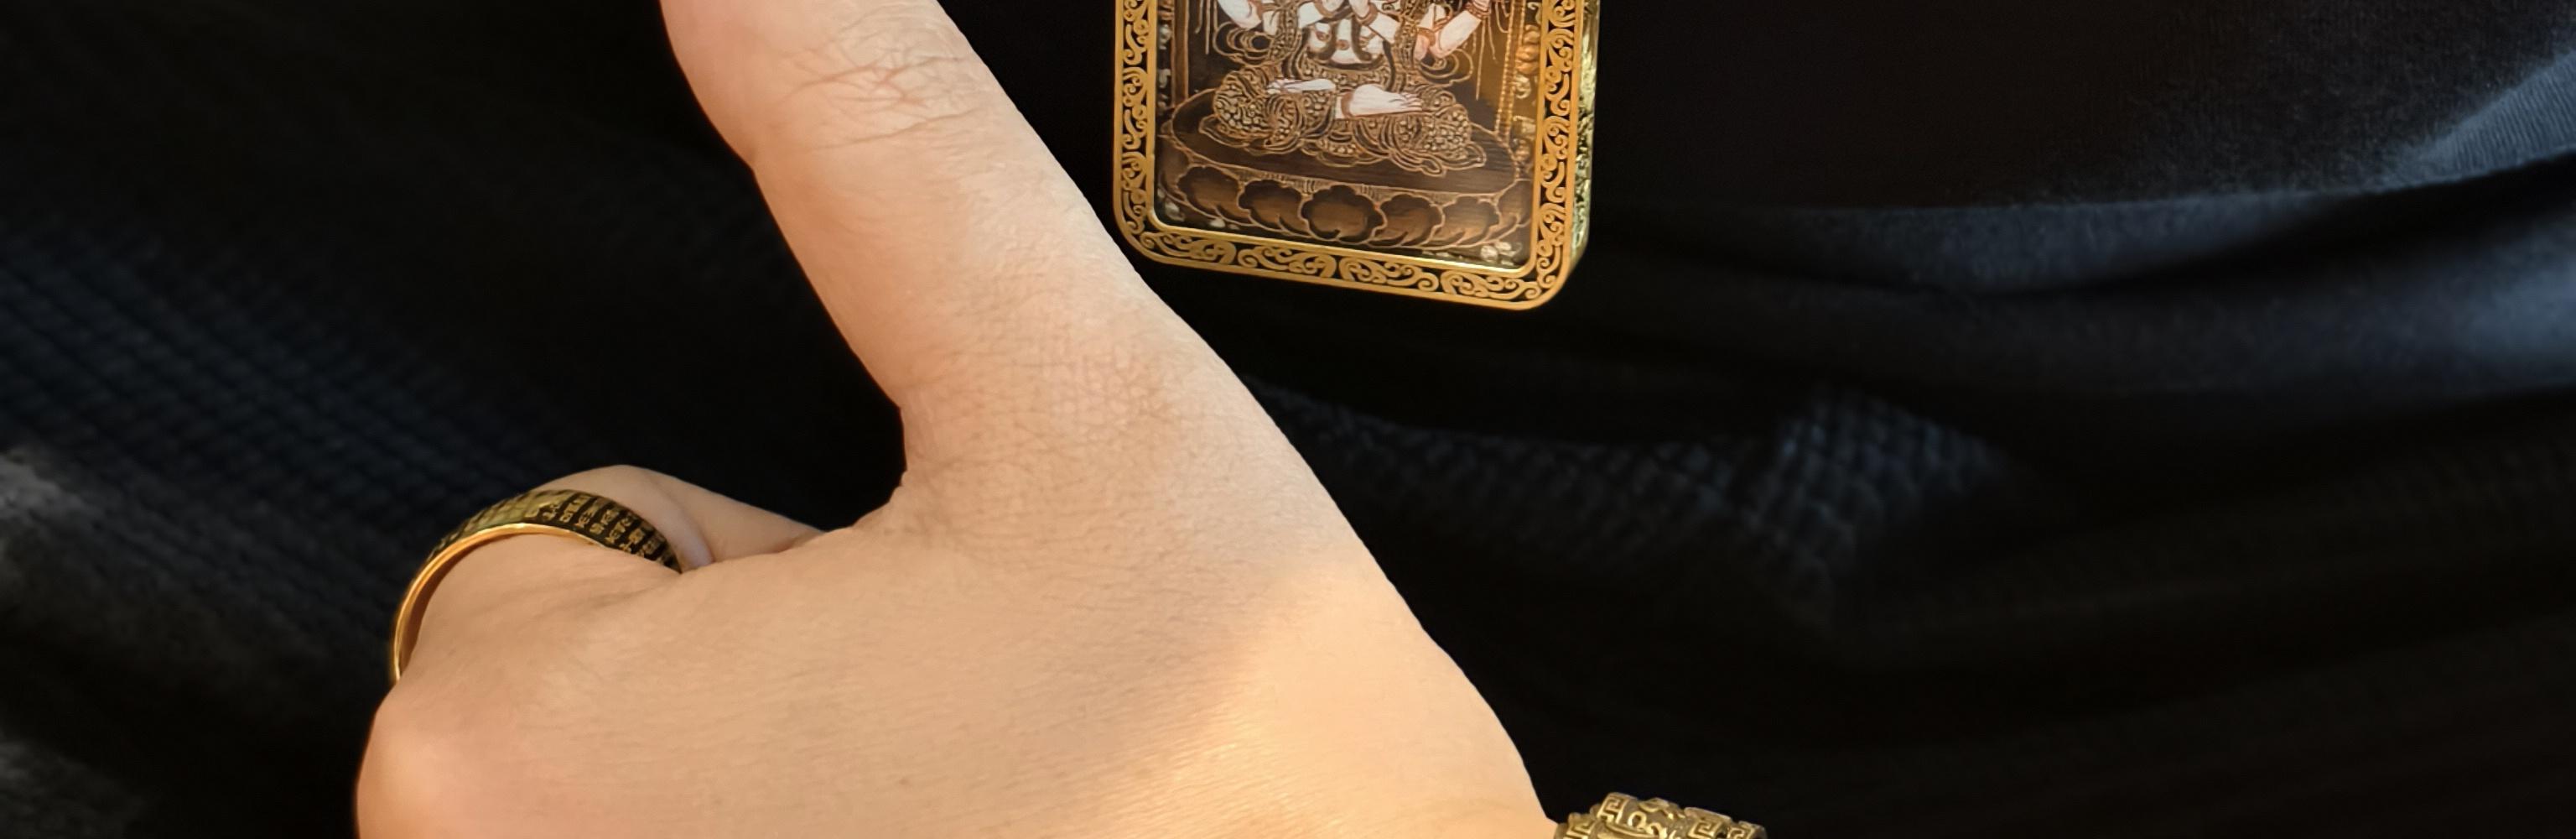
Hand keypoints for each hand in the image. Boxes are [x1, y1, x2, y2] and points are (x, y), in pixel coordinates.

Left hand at [354, 0, 1550, 836]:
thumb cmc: (1242, 748)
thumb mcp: (1066, 393)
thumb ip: (879, 145)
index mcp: (506, 750)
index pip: (569, 529)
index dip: (773, 549)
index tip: (949, 635)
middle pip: (589, 683)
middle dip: (767, 678)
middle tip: (985, 731)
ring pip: (652, 802)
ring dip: (795, 792)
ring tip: (995, 822)